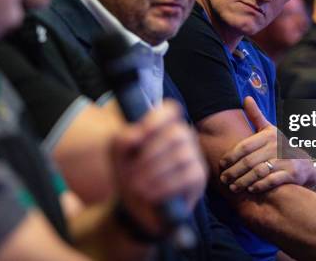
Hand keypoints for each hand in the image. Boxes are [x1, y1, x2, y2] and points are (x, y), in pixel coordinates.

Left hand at [109, 100, 206, 234]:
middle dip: (150, 155)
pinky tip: (149, 194)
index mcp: (164, 125)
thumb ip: (122, 140)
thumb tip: (137, 134)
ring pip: (181, 156)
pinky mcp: (199, 177)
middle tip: (130, 174)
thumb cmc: (128, 173)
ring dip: (154, 173)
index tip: (142, 132)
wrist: (135, 205)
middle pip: (176, 134)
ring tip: (136, 187)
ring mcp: (194, 156)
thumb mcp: (117, 157)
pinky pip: (188, 176)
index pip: (170, 110)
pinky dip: (164, 186)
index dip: (158, 118)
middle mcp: (184, 137)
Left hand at [218, 96, 315, 193]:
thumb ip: (256, 116)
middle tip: (223, 179)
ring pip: (259, 172)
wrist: (306, 164)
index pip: (244, 146)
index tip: (221, 164)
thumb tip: (246, 98)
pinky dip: (260, 186)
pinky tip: (250, 190)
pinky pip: (272, 181)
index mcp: (268, 135)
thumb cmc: (281, 146)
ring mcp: (284, 160)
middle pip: (249, 161)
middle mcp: (276, 146)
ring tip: (233, 187)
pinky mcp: (291, 173)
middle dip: (234, 172)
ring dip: (243, 181)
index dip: (231, 156)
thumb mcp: (269, 129)